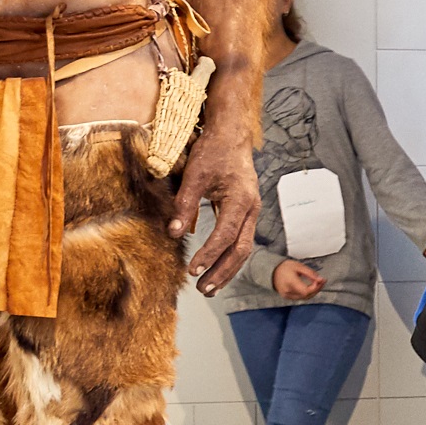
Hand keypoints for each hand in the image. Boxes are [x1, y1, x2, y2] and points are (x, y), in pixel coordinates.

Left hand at [171, 130, 258, 294]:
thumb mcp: (195, 175)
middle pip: (241, 249)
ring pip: (244, 248)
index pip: (226, 235)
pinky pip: (241, 240)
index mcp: (240, 199)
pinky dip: (230, 257)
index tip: (193, 270)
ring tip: (210, 287)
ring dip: (228, 270)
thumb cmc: (213, 152)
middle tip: (204, 288)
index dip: (210, 254)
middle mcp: (251, 209)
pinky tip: (217, 268)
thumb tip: (173, 233)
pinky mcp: (246, 213)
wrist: (231, 136)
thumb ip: (184, 203)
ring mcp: (252, 212)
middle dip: (222, 271)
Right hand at [272, 258, 324, 300]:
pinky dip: (308, 293)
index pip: (305, 291)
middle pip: (306, 295)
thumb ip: (310, 273)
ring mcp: (287, 296)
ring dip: (314, 292)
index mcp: (290, 282)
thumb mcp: (299, 266)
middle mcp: (288, 291)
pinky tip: (312, 287)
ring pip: (305, 298)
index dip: (315, 287)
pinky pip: (301, 298)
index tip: (321, 280)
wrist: (272, 271)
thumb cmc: (284, 267)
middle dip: (317, 289)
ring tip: (319, 283)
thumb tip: (320, 279)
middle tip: (322, 281)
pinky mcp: (288, 297)